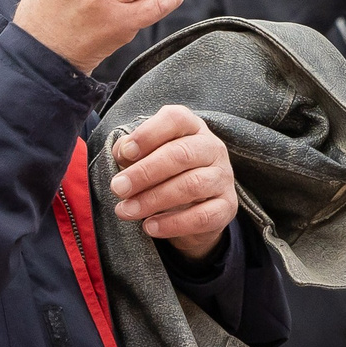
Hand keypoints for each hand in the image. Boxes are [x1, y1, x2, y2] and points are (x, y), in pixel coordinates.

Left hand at [109, 104, 239, 260]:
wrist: (193, 210)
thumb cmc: (164, 175)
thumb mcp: (145, 157)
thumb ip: (131, 151)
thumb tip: (123, 152)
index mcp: (192, 128)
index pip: (175, 119)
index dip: (148, 134)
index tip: (125, 153)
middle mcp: (213, 148)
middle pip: (181, 154)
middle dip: (144, 172)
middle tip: (118, 188)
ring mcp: (223, 178)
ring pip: (192, 185)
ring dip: (154, 199)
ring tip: (126, 211)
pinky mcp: (227, 207)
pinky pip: (202, 216)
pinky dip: (173, 224)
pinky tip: (150, 227)